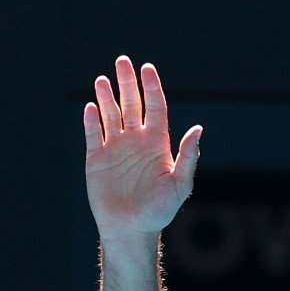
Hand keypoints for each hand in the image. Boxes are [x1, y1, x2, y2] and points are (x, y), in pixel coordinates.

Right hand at [84, 55, 202, 245]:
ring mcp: (115, 149)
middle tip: (122, 61)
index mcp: (157, 143)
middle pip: (132, 104)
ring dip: (107, 97)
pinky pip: (93, 134)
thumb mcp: (180, 184)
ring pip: (111, 115)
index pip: (154, 108)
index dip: (151, 87)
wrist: (132, 229)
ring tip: (103, 79)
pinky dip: (92, 121)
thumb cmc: (160, 210)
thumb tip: (198, 129)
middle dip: (127, 83)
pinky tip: (92, 107)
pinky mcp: (96, 159)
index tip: (147, 68)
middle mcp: (136, 141)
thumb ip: (188, 156)